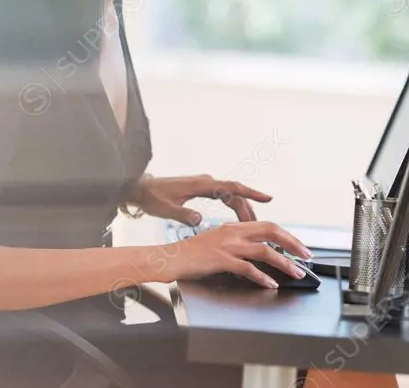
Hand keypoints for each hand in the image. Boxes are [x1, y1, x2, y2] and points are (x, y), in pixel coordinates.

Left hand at [126, 174, 270, 224]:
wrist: (141, 189)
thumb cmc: (153, 198)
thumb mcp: (167, 209)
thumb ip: (184, 214)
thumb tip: (200, 220)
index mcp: (202, 185)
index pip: (232, 188)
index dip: (251, 193)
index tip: (268, 198)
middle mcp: (206, 182)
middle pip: (235, 194)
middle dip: (250, 208)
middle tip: (262, 225)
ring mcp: (204, 185)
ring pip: (230, 196)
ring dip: (242, 209)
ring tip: (253, 225)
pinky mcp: (201, 189)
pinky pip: (223, 197)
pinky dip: (233, 206)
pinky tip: (237, 219)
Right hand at [167, 221, 313, 288]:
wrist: (170, 258)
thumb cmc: (191, 254)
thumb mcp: (216, 242)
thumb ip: (236, 244)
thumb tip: (258, 253)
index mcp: (234, 227)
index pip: (268, 225)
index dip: (287, 236)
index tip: (299, 247)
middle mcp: (233, 232)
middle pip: (271, 231)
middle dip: (293, 244)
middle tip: (306, 256)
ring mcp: (227, 245)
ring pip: (264, 251)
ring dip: (284, 263)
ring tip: (296, 273)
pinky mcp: (220, 260)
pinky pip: (247, 268)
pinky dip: (262, 277)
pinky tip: (270, 284)